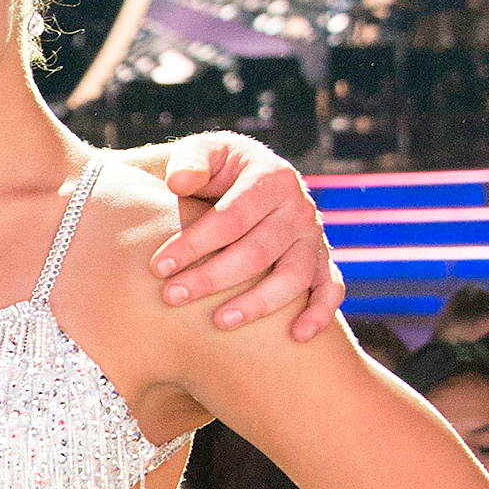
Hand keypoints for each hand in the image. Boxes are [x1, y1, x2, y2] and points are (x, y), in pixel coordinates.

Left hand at [155, 133, 343, 340]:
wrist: (245, 177)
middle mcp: (299, 208)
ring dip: (257, 303)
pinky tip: (296, 337)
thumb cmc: (217, 168)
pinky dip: (320, 314)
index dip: (194, 244)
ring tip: (218, 322)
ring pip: (293, 277)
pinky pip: (330, 289)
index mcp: (272, 178)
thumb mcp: (204, 151)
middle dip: (212, 278)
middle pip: (258, 252)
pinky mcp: (322, 261)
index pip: (231, 218)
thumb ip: (192, 160)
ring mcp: (314, 237)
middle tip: (172, 297)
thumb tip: (179, 181)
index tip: (158, 266)